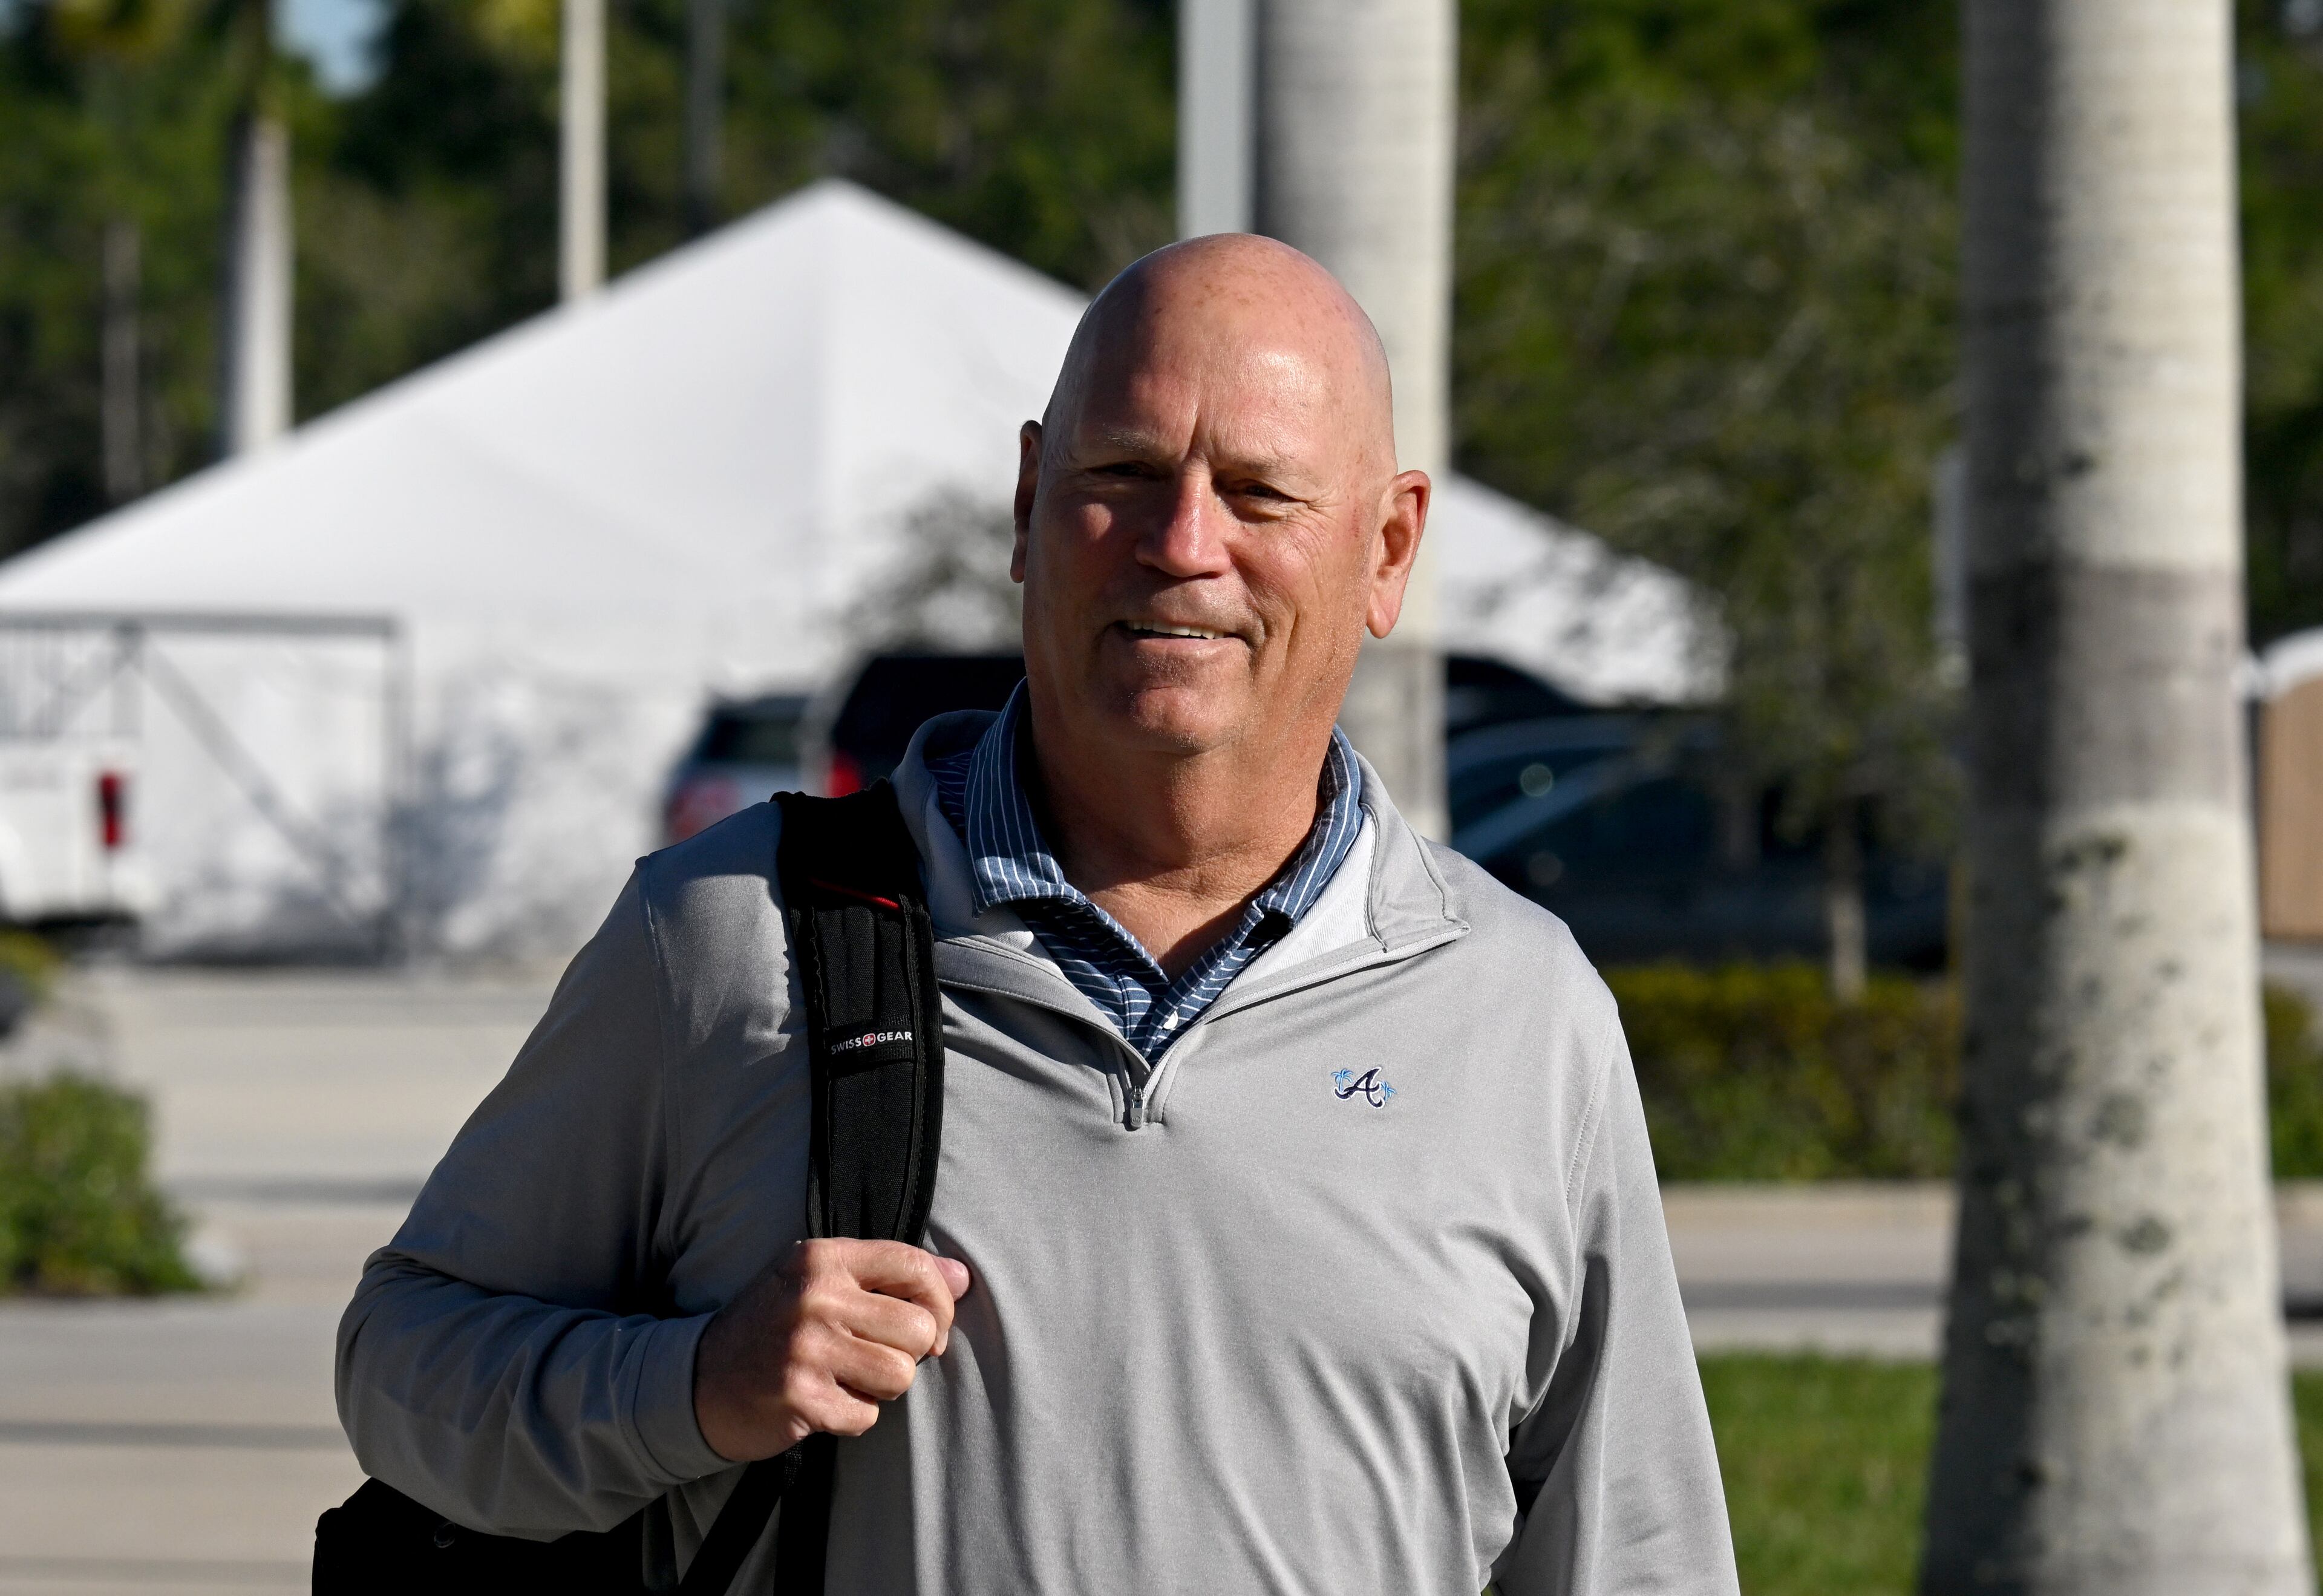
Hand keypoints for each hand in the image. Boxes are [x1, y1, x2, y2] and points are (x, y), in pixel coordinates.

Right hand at [692, 1238, 971, 1462]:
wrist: (697, 1379)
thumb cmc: (773, 1326)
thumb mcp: (820, 1281)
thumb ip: (890, 1275)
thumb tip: (964, 1277)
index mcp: (821, 1258)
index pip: (913, 1266)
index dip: (940, 1300)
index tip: (932, 1325)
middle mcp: (814, 1297)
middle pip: (918, 1328)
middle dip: (912, 1352)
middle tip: (880, 1356)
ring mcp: (806, 1349)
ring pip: (901, 1375)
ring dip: (884, 1387)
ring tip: (850, 1378)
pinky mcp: (800, 1399)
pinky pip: (868, 1415)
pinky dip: (854, 1415)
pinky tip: (826, 1401)